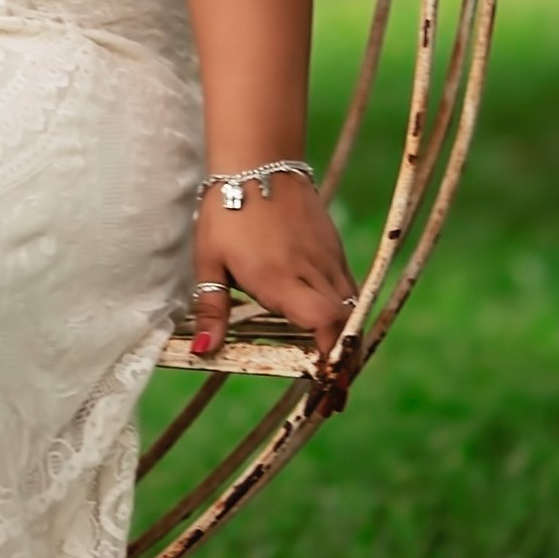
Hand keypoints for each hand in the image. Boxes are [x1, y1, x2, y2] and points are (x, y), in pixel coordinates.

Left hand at [190, 168, 355, 367]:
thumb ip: (212, 308)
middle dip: (344, 363)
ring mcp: (328, 258)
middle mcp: (312, 271)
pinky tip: (331, 331)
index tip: (327, 387)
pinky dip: (346, 315)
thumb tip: (206, 351)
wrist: (259, 160)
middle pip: (346, 325)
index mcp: (280, 278)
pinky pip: (348, 289)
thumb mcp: (209, 261)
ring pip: (352, 308)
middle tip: (333, 397)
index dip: (332, 358)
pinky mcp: (334, 249)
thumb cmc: (226, 209)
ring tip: (334, 373)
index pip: (325, 324)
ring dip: (347, 342)